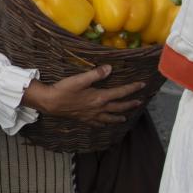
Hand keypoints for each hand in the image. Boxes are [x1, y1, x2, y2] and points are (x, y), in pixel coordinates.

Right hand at [23, 66, 145, 124]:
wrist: (50, 103)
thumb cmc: (64, 89)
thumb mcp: (80, 79)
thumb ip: (96, 74)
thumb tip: (110, 68)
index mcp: (100, 97)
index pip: (120, 92)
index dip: (132, 88)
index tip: (142, 85)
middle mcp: (98, 108)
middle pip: (118, 107)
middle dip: (130, 104)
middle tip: (139, 102)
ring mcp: (91, 115)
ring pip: (109, 118)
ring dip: (119, 117)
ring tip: (125, 118)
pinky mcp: (84, 119)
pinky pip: (97, 123)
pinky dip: (103, 124)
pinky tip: (104, 124)